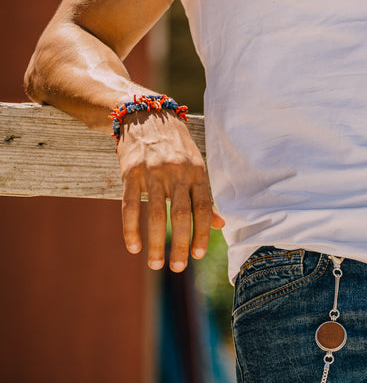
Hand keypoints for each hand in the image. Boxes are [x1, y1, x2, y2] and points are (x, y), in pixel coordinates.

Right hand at [117, 110, 223, 271]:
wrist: (145, 114)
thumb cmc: (176, 146)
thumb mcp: (196, 165)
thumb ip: (205, 195)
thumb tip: (220, 225)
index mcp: (197, 171)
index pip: (204, 207)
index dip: (202, 232)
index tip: (198, 255)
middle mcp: (176, 171)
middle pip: (181, 214)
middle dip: (181, 244)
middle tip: (178, 267)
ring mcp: (152, 171)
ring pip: (155, 214)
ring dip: (156, 242)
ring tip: (156, 264)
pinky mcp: (130, 171)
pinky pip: (130, 205)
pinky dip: (131, 228)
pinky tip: (134, 246)